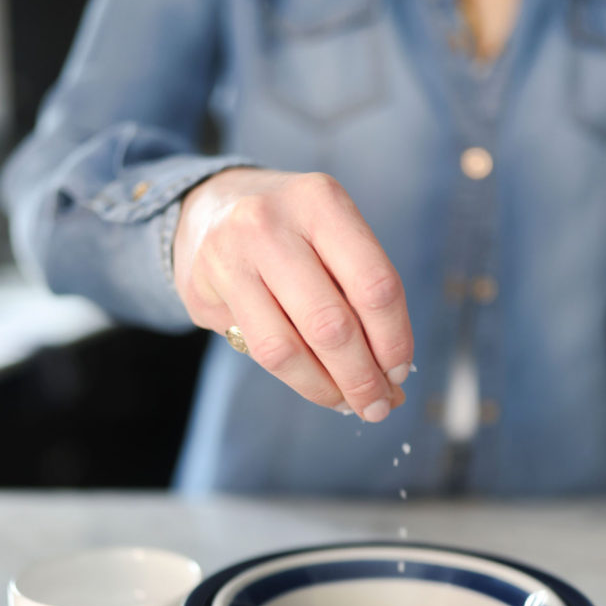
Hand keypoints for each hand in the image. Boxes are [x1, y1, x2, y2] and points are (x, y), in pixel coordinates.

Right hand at [173, 168, 412, 421]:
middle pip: (333, 323)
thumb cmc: (292, 233)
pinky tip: (320, 387)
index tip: (400, 371)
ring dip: (328, 387)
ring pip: (290, 348)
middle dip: (363, 376)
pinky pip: (262, 352)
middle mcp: (272, 223)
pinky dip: (300, 380)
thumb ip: (362, 294)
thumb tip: (392, 376)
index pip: (374, 285)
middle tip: (379, 404)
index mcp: (321, 202)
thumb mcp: (332, 236)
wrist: (212, 207)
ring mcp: (233, 255)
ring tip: (350, 404)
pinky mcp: (205, 289)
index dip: (394, 339)